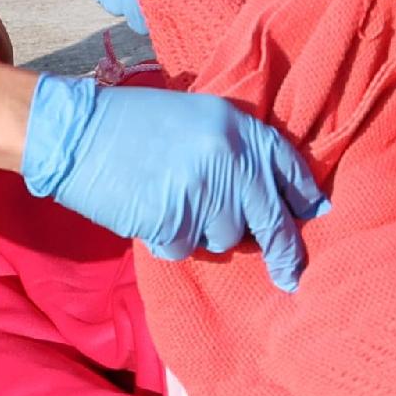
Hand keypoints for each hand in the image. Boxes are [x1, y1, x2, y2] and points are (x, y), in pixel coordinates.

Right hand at [21, 71, 326, 288]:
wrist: (80, 131)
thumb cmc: (136, 121)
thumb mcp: (200, 118)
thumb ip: (236, 150)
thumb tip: (264, 195)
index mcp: (241, 128)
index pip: (290, 170)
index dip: (304, 198)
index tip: (314, 217)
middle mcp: (232, 160)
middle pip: (272, 220)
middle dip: (285, 253)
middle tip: (291, 276)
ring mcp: (205, 193)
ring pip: (228, 238)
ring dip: (208, 232)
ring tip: (177, 203)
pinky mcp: (177, 222)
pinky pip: (189, 248)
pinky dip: (174, 240)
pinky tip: (154, 213)